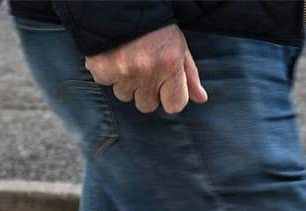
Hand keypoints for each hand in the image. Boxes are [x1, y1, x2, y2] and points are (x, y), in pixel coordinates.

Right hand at [85, 23, 207, 114]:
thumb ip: (189, 75)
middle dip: (147, 92)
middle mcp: (148, 71)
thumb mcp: (179, 47)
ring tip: (129, 61)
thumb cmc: (156, 29)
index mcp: (170, 65)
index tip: (165, 87)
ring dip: (127, 83)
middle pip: (147, 106)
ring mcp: (124, 73)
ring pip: (126, 97)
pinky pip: (108, 85)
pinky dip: (110, 74)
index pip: (175, 105)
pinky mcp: (104, 72)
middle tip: (145, 69)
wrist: (124, 7)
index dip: (170, 98)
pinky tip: (115, 58)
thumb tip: (201, 98)